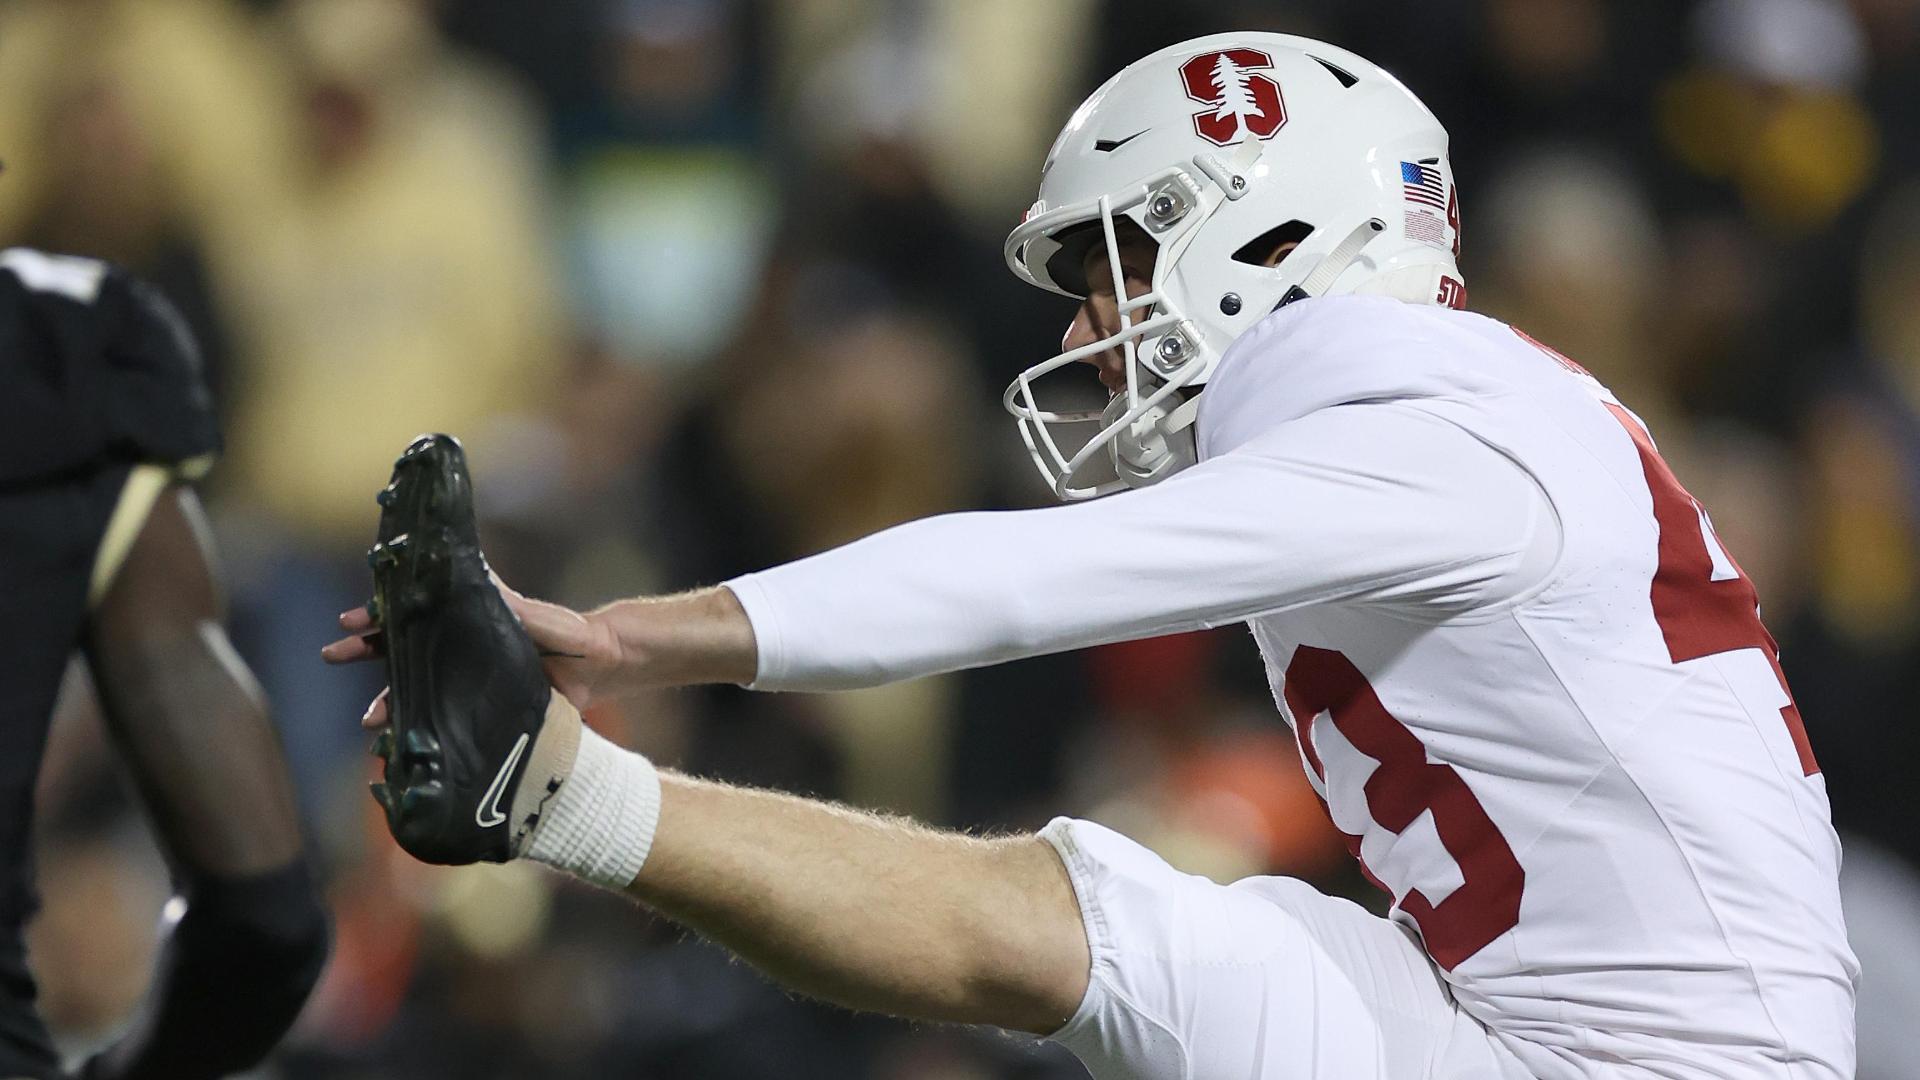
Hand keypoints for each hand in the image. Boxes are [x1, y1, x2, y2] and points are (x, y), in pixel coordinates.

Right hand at [322, 573, 623, 725]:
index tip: (349, 620)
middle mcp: (463, 649)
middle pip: (404, 649)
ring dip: (389, 701)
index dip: (380, 617)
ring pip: (418, 687)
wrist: (601, 667)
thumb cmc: (570, 633)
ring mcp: (470, 679)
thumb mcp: (534, 616)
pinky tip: (401, 744)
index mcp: (468, 622)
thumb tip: (472, 566)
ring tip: (368, 721)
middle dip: (366, 651)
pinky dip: (421, 728)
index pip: (415, 615)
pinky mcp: (484, 709)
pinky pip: (444, 718)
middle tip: (331, 655)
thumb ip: (503, 601)